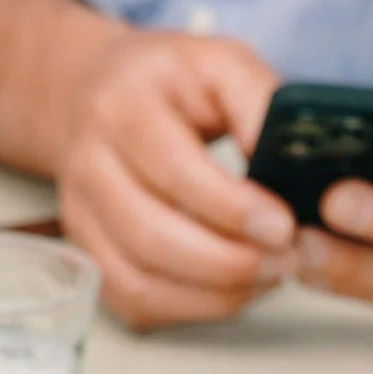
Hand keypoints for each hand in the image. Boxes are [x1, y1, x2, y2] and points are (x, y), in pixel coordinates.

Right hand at [56, 22, 297, 329]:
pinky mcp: (87, 252)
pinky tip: (232, 290)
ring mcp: (80, 214)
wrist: (97, 92)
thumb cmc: (170, 82)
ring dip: (214, 294)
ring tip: (267, 276)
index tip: (283, 226)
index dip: (232, 209)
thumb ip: (260, 103)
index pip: (174, 170)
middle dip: (229, 262)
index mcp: (123, 106)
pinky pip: (134, 301)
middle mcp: (89, 162)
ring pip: (140, 281)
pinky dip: (190, 309)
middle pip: (152, 236)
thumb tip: (292, 161)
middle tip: (285, 260)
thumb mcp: (222, 64)